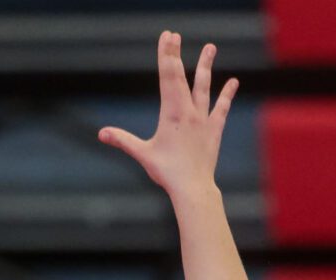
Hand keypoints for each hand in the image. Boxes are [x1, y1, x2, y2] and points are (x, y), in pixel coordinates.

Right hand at [98, 30, 237, 199]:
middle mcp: (189, 112)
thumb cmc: (167, 173)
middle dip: (176, 54)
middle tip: (175, 34)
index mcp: (171, 112)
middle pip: (182, 76)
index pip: (167, 76)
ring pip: (204, 87)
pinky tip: (234, 82)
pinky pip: (222, 109)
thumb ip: (123, 140)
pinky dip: (227, 95)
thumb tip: (101, 133)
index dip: (166, 54)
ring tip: (210, 47)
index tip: (166, 36)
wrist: (193, 188)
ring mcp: (203, 120)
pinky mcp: (214, 131)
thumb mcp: (142, 154)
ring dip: (206, 66)